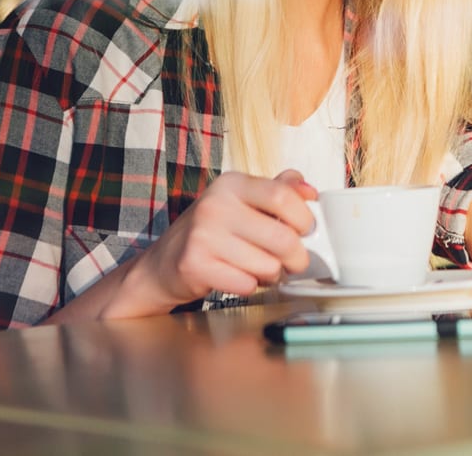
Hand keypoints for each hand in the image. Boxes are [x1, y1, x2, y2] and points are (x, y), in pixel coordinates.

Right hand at [125, 170, 317, 309]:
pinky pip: (247, 284)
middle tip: (295, 262)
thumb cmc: (212, 231)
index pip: (283, 196)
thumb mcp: (242, 201)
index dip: (304, 218)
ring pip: (268, 265)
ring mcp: (203, 235)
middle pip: (282, 237)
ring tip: (260, 269)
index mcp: (232, 184)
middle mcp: (215, 205)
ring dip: (272, 274)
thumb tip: (310, 191)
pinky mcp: (195, 265)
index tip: (307, 230)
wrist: (162, 264)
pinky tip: (241, 279)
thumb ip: (278, 190)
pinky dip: (251, 287)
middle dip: (297, 257)